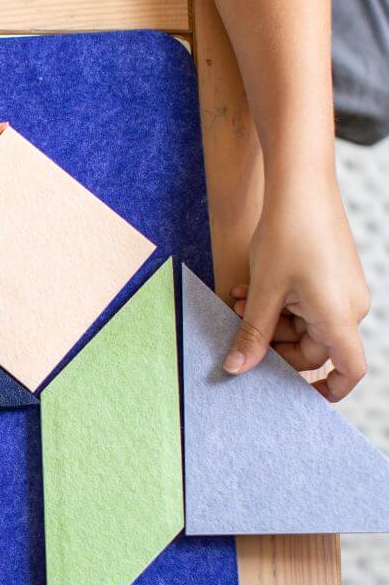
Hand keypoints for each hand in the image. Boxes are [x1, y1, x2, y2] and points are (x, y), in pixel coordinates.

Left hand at [225, 169, 369, 400]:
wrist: (301, 186)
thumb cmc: (288, 236)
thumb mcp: (263, 292)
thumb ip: (253, 334)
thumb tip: (237, 370)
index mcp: (338, 316)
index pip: (348, 370)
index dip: (329, 390)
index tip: (303, 399)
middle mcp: (347, 307)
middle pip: (310, 347)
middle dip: (270, 339)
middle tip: (238, 319)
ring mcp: (340, 291)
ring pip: (300, 324)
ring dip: (267, 317)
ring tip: (239, 297)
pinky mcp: (330, 277)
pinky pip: (302, 303)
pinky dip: (276, 300)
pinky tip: (249, 286)